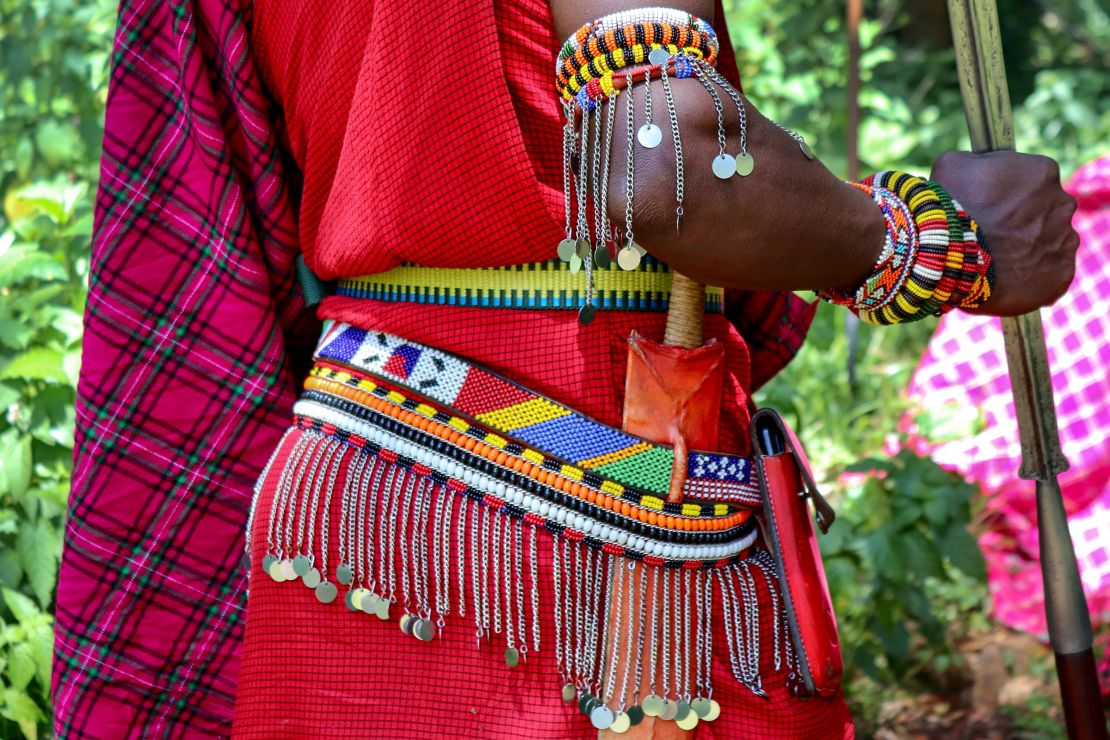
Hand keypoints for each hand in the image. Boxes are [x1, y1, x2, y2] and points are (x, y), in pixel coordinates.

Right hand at [931, 150, 1079, 316]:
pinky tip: (1005, 277)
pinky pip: (1049, 273)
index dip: (1008, 193)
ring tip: (994, 259)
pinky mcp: (1060, 275)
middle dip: (1022, 220)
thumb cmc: (948, 207)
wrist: (947, 257)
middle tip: (991, 233)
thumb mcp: (951, 166)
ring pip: (1048, 242)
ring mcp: (1064, 242)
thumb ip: (972, 161)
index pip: (1032, 178)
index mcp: (1042, 172)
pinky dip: (1030, 276)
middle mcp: (1062, 204)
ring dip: (1027, 248)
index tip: (989, 205)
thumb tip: (973, 165)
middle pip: (1045, 211)